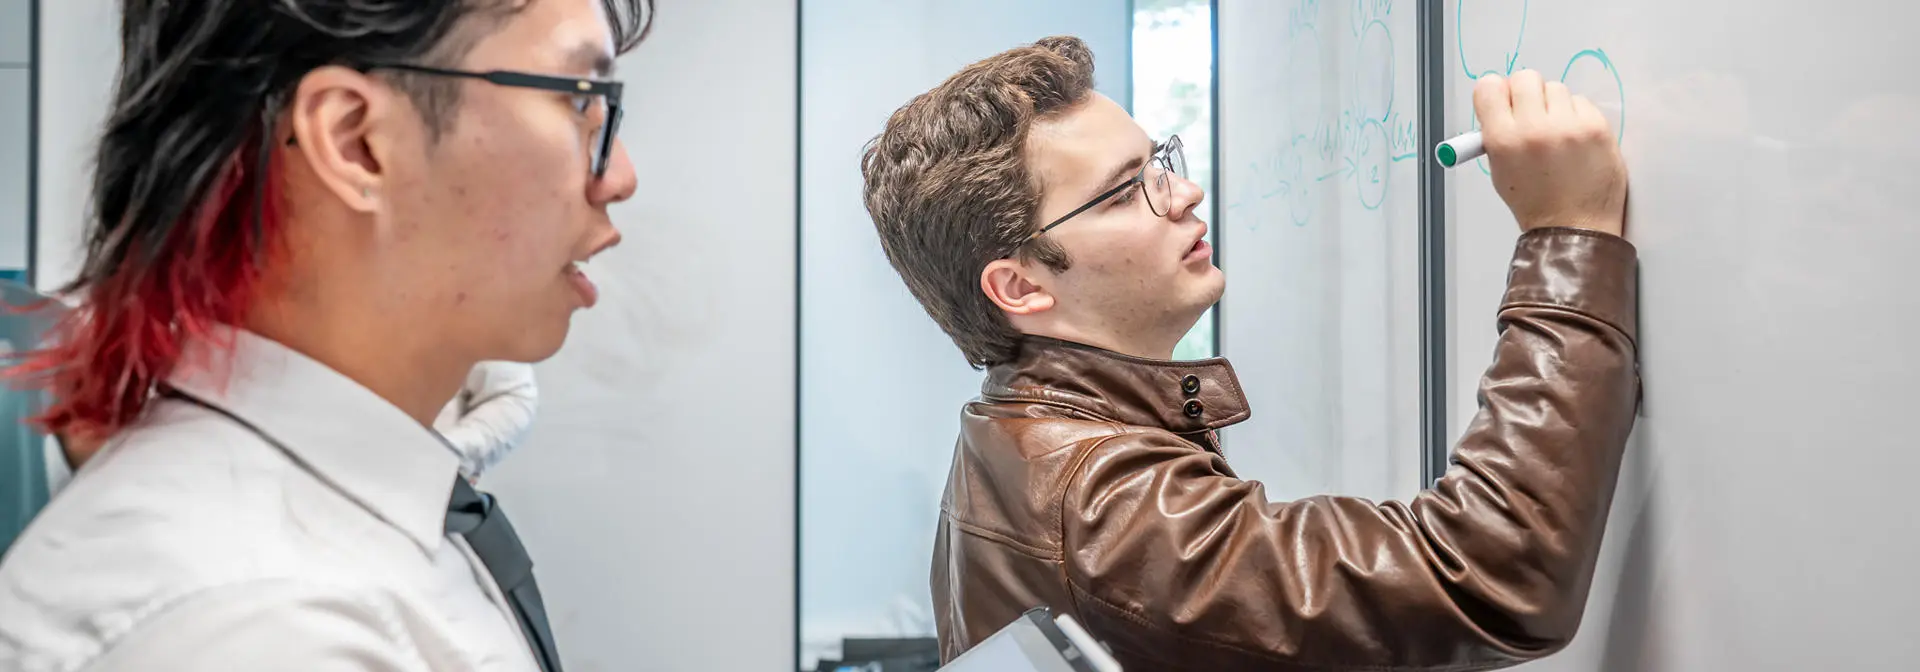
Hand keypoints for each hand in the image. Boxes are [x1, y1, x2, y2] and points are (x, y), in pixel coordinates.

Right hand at [1474, 69, 1627, 235]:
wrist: (1575, 227)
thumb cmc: (1538, 203)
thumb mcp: (1500, 170)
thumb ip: (1496, 133)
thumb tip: (1502, 104)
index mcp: (1502, 140)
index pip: (1489, 87)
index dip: (1497, 92)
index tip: (1504, 101)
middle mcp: (1533, 128)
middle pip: (1525, 78)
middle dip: (1527, 94)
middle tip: (1532, 114)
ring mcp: (1568, 126)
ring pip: (1556, 88)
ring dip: (1554, 105)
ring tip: (1557, 133)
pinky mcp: (1596, 127)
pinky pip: (1581, 102)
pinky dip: (1577, 115)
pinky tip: (1575, 140)